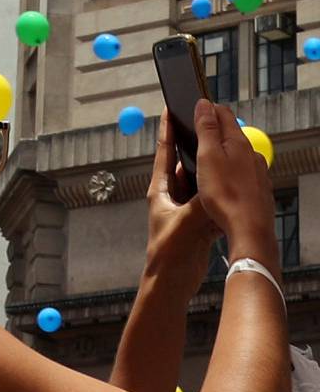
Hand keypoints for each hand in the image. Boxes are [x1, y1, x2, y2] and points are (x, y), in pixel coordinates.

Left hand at [145, 116, 214, 286]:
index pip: (165, 153)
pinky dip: (219, 199)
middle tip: (207, 130)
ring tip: (224, 158)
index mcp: (161, 190)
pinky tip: (231, 192)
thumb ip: (203, 204)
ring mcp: (185, 210)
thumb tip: (218, 186)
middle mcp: (172, 196)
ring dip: (211, 176)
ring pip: (200, 185)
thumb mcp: (187, 222)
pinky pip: (210, 205)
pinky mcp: (197, 224)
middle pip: (186, 166)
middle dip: (196, 150)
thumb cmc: (169, 252)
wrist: (171, 283)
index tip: (168, 108)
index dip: (167, 130)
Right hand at [191, 98, 278, 264]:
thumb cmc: (226, 196)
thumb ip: (205, 128)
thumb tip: (203, 104)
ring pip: (236, 155)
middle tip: (192, 142)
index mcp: (238, 142)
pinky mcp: (258, 190)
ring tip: (205, 167)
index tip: (190, 113)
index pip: (222, 112)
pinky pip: (242, 174)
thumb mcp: (207, 157)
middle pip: (230, 133)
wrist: (250, 231)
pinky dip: (230, 174)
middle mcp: (252, 154)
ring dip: (222, 155)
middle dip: (212, 133)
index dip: (205, 109)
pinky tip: (222, 187)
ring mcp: (257, 173)